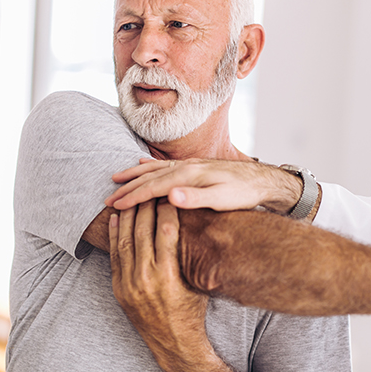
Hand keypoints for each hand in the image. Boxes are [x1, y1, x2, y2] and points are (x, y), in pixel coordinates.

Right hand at [105, 158, 301, 214]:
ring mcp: (191, 165)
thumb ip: (196, 198)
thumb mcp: (222, 200)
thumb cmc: (244, 194)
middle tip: (107, 198)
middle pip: (150, 176)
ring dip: (135, 174)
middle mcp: (187, 166)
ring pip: (156, 168)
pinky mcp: (196, 167)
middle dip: (128, 187)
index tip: (114, 206)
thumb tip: (170, 196)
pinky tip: (143, 165)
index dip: (132, 197)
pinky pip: (166, 165)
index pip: (154, 187)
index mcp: (190, 176)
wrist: (263, 181)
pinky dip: (150, 166)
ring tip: (116, 179)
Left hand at [109, 198, 208, 359]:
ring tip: (132, 198)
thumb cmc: (192, 310)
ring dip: (128, 217)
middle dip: (146, 207)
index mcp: (169, 275)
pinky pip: (114, 256)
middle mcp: (146, 279)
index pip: (166, 231)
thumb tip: (196, 225)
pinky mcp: (119, 290)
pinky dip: (114, 236)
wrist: (174, 343)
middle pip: (143, 232)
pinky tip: (116, 219)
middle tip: (149, 189)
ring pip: (125, 241)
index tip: (169, 194)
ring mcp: (129, 285)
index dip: (167, 210)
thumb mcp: (197, 282)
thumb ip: (190, 255)